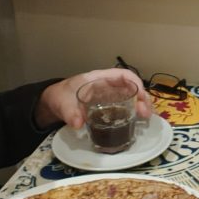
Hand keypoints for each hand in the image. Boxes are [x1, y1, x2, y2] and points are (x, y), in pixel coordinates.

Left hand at [34, 68, 152, 129]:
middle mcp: (107, 85)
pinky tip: (138, 120)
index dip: (135, 83)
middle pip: (131, 86)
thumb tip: (78, 124)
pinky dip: (134, 111)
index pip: (122, 75)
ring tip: (146, 118)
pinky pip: (125, 105)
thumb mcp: (62, 104)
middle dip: (142, 98)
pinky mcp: (108, 106)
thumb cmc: (60, 96)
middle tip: (146, 114)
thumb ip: (69, 113)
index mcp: (98, 78)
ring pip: (130, 96)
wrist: (53, 103)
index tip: (141, 97)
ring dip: (141, 105)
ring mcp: (109, 95)